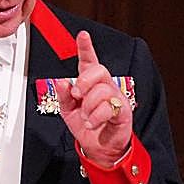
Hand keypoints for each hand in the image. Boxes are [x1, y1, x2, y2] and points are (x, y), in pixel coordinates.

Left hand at [56, 31, 131, 166]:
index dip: (86, 47)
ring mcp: (115, 98)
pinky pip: (108, 107)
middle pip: (99, 70)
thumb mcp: (68, 111)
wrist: (98, 148)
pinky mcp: (122, 111)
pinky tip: (92, 122)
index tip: (82, 35)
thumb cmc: (86, 126)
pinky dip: (95, 117)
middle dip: (84, 81)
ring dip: (88, 106)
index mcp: (90, 84)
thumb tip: (61, 82)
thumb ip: (64, 96)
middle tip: (77, 95)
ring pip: (101, 90)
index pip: (89, 61)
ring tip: (86, 117)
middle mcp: (105, 87)